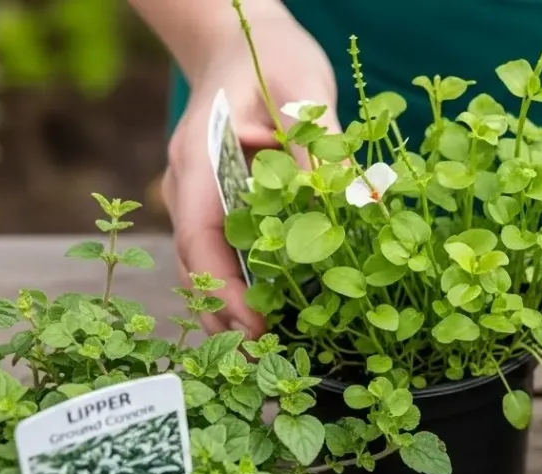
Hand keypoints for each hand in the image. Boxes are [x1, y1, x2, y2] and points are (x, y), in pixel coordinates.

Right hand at [162, 14, 340, 335]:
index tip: (254, 330)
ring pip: (209, 269)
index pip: (200, 240)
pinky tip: (281, 320)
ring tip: (275, 361)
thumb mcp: (301, 88)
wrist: (240, 38)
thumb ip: (319, 141)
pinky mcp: (222, 206)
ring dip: (237, 314)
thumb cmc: (270, 56)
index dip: (224, 291)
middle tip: (270, 368)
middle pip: (197, 269)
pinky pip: (229, 256)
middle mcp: (190, 187)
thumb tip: (350, 198)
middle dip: (229, 320)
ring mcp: (201, 199)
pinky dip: (249, 289)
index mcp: (199, 161)